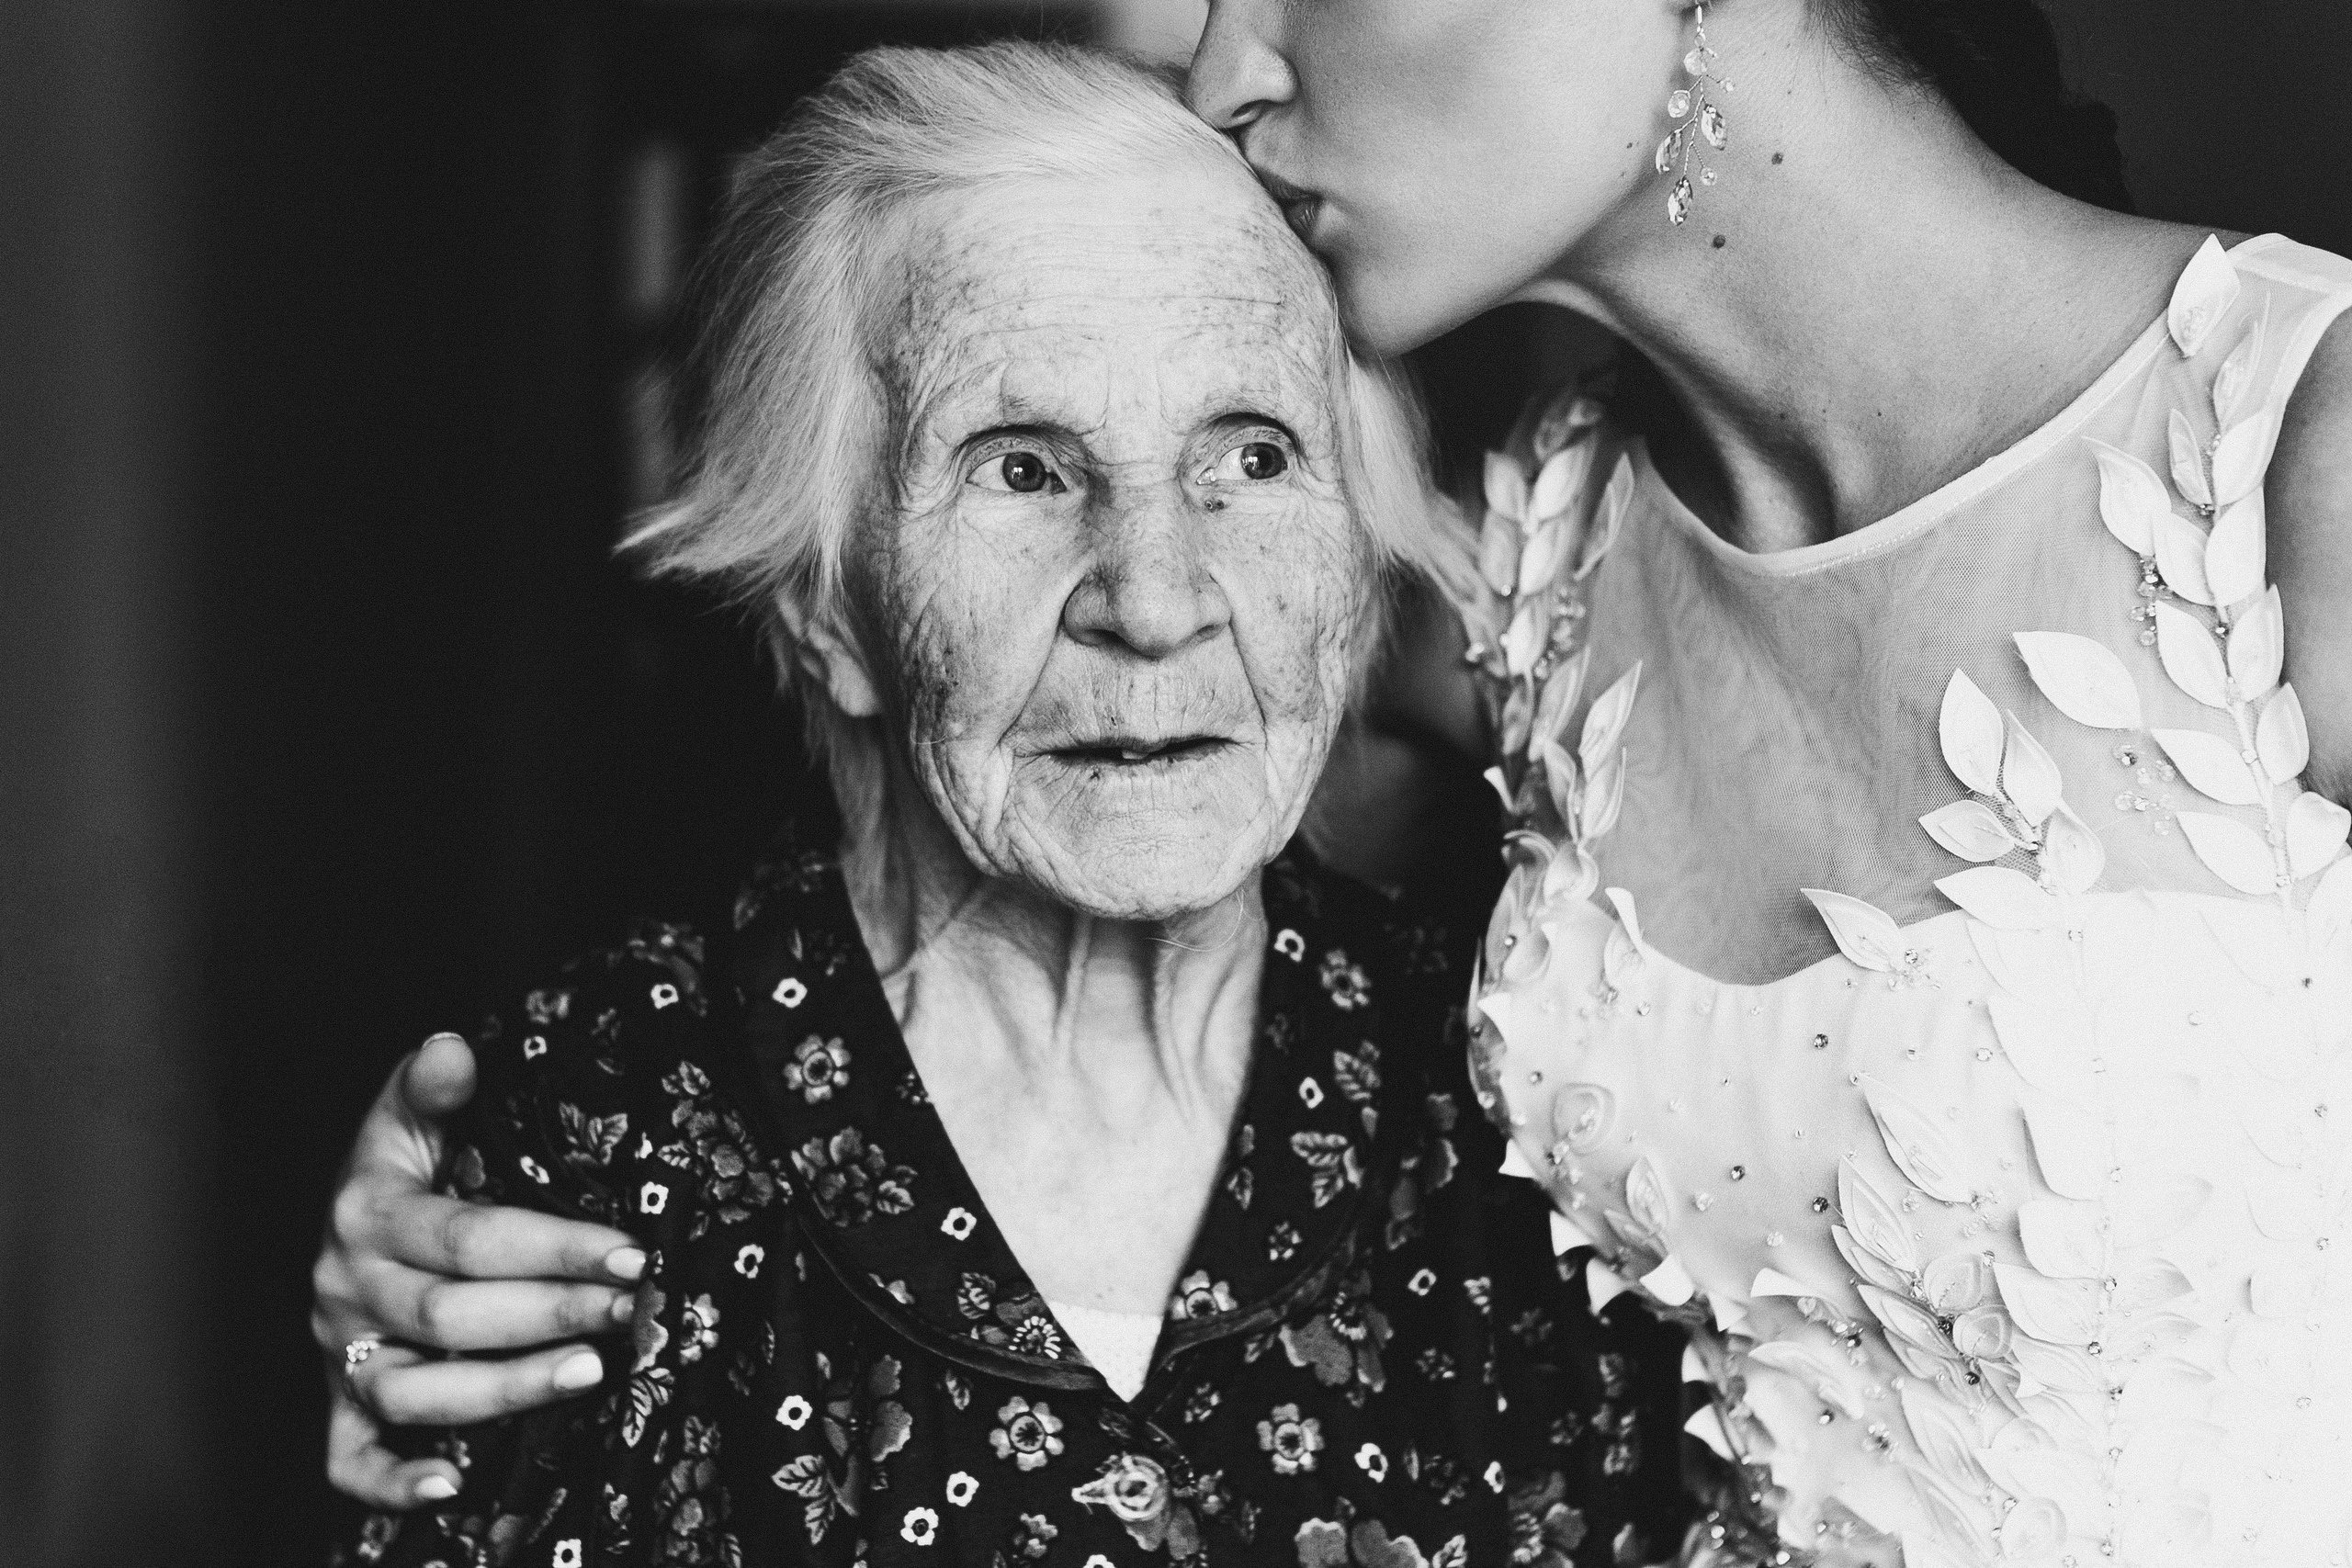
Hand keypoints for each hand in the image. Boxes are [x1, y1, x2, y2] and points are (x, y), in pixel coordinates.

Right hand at [314, 1032, 644, 1508]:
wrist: (340, 1221)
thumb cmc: (398, 1167)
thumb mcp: (407, 1116)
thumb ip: (430, 1086)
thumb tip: (453, 1047)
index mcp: (367, 1215)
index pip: (471, 1238)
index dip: (556, 1247)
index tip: (635, 1254)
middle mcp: (347, 1291)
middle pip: (453, 1317)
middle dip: (553, 1314)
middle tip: (636, 1311)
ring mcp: (341, 1354)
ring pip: (417, 1391)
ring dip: (507, 1390)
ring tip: (592, 1372)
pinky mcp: (339, 1404)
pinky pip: (351, 1460)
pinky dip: (395, 1481)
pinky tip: (453, 1485)